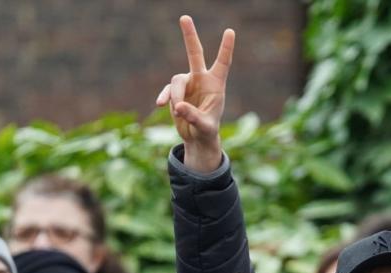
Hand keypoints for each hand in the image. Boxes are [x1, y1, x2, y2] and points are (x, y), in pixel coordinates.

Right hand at [155, 15, 235, 173]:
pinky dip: (164, 97)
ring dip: (176, 95)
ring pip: (177, 80)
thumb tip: (177, 106)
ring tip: (178, 111)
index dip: (226, 48)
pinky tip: (160, 105)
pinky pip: (168, 91)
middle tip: (185, 17)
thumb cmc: (207, 130)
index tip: (230, 31)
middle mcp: (201, 79)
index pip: (223, 62)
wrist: (196, 137)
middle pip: (194, 54)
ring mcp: (187, 84)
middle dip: (189, 36)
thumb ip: (193, 116)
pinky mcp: (175, 92)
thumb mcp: (204, 126)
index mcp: (216, 84)